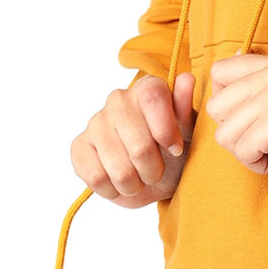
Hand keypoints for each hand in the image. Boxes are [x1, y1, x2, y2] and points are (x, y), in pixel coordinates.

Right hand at [70, 72, 195, 207]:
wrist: (156, 178)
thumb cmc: (174, 151)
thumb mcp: (189, 133)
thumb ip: (185, 108)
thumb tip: (186, 79)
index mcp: (146, 89)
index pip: (152, 97)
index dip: (166, 130)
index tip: (176, 148)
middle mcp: (118, 100)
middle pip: (139, 145)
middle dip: (154, 168)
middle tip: (157, 169)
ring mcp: (95, 122)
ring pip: (119, 168)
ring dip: (135, 183)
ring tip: (139, 176)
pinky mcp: (79, 147)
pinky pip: (95, 177)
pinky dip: (113, 189)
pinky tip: (119, 181)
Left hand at [206, 52, 267, 203]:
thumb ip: (260, 85)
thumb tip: (216, 75)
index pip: (219, 71)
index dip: (225, 102)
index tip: (250, 120)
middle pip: (216, 105)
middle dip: (235, 132)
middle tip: (266, 141)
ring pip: (224, 132)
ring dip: (246, 151)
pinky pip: (240, 150)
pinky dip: (257, 164)